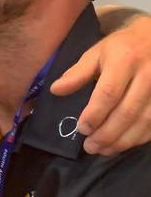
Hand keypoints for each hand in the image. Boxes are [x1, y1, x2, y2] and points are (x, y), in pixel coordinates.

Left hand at [50, 14, 150, 154]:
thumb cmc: (123, 46)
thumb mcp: (98, 52)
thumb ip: (77, 73)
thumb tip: (55, 90)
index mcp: (125, 60)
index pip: (109, 93)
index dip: (94, 114)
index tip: (82, 129)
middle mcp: (147, 75)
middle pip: (126, 112)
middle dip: (106, 134)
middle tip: (89, 147)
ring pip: (143, 122)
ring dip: (121, 141)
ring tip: (102, 150)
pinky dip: (136, 139)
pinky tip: (120, 144)